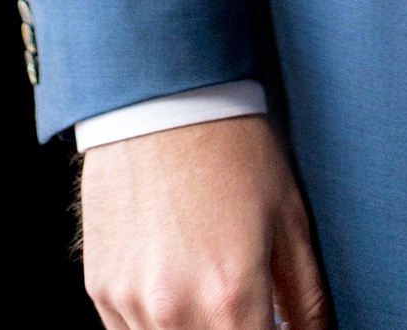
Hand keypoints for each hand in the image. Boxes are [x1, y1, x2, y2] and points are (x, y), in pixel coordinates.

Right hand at [81, 115, 328, 329]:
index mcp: (231, 297)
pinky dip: (157, 324)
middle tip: (248, 309)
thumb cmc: (233, 149)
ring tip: (211, 287)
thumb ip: (306, 295)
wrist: (161, 99)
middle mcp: (176, 312)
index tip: (278, 328)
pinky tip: (177, 284)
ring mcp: (131, 304)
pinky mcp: (100, 291)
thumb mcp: (289, 216)